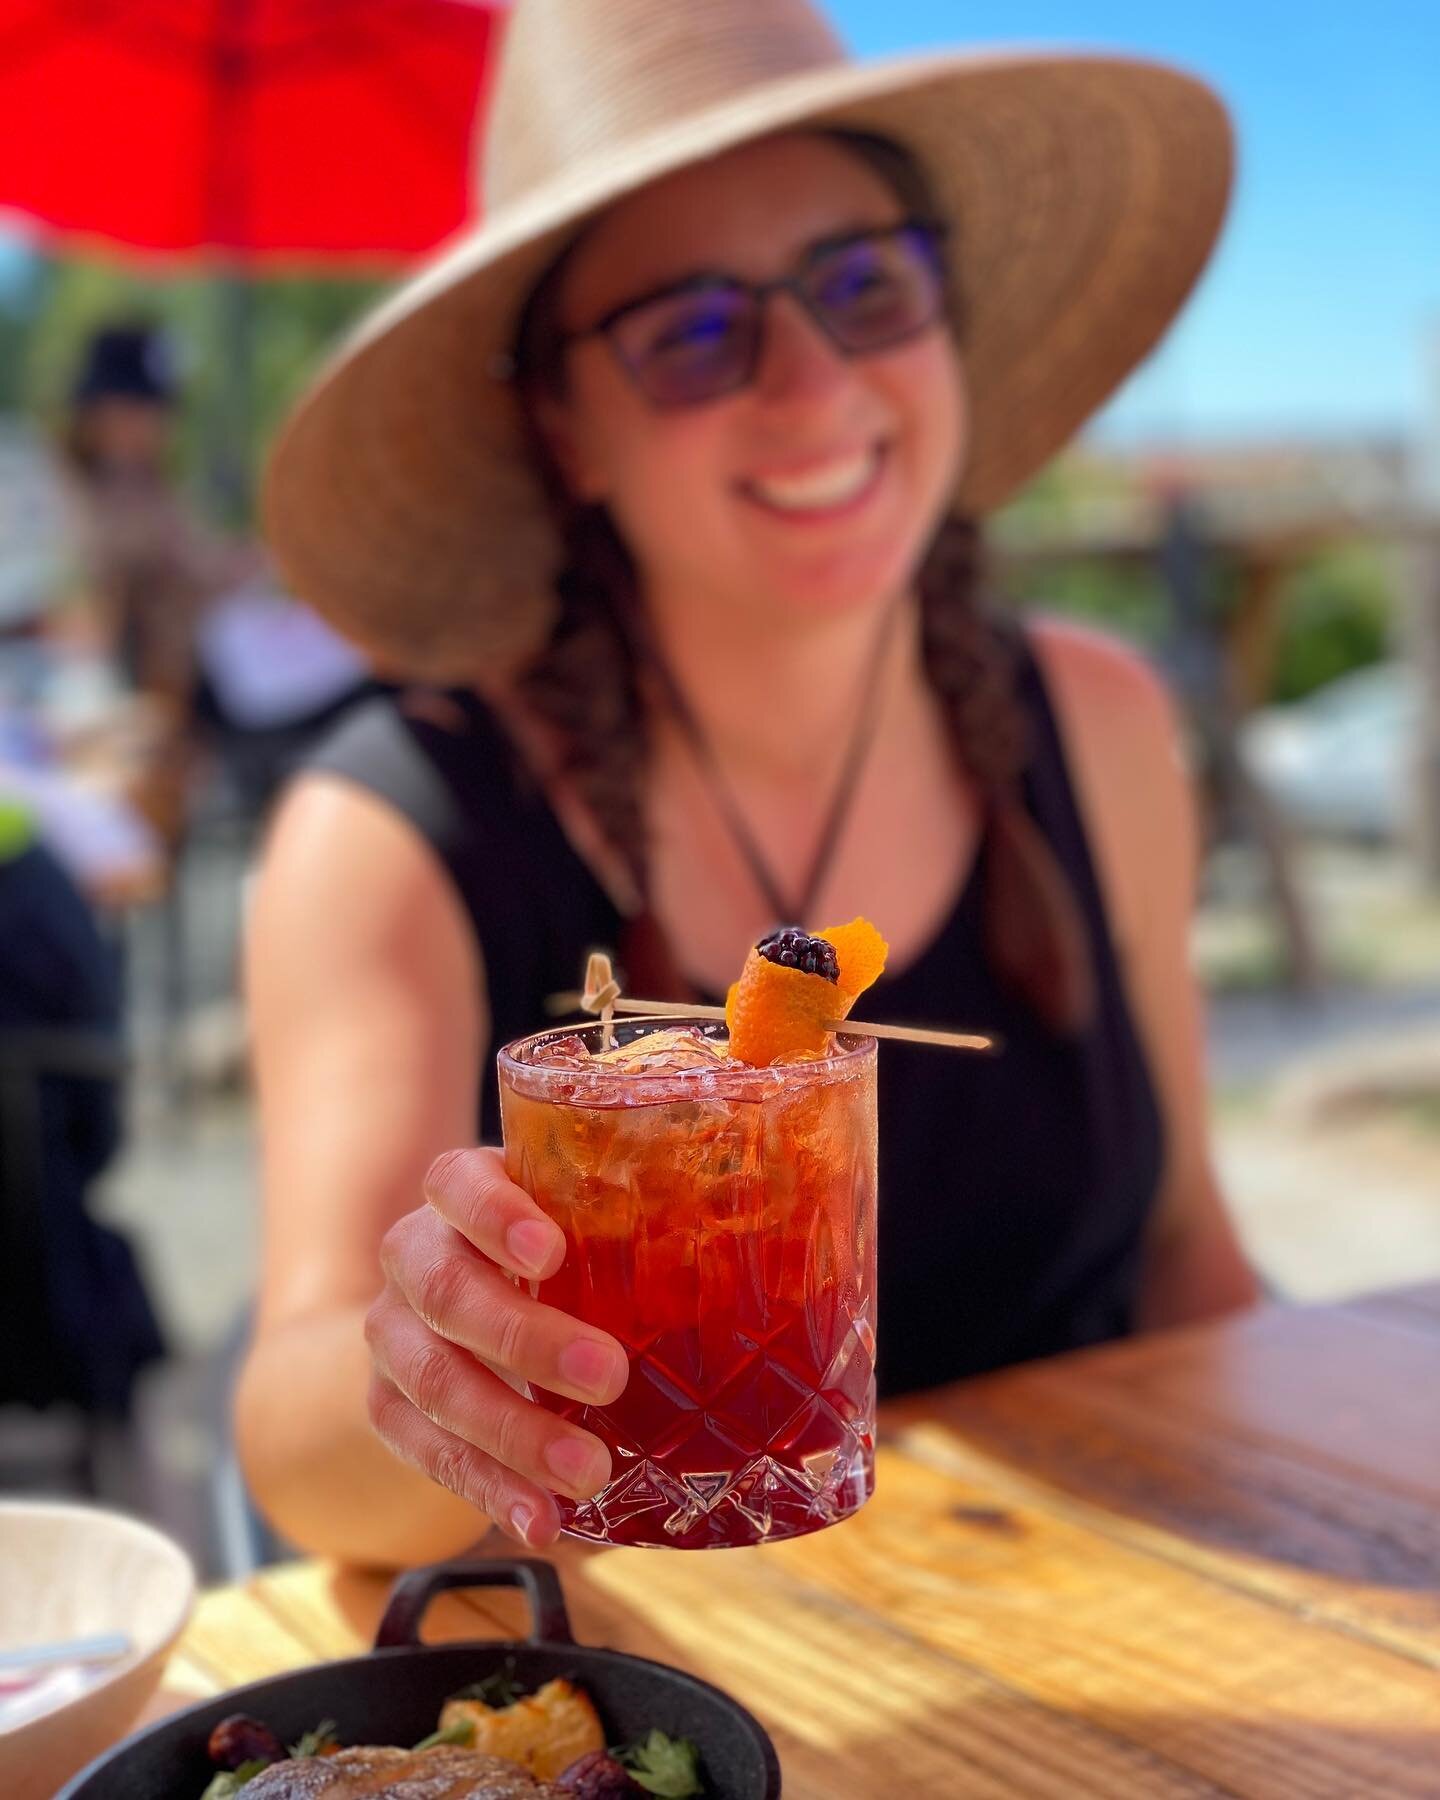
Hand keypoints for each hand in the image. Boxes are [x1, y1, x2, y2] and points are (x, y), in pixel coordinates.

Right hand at [365, 1147, 628, 1546]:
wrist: (462, 1317)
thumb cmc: (562, 1262)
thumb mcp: (587, 1231)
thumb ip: (639, 1239)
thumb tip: (766, 1274)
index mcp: (460, 1195)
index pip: (456, 1184)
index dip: (494, 1214)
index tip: (550, 1251)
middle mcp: (413, 1255)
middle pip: (448, 1291)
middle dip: (527, 1339)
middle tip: (609, 1375)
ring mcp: (391, 1333)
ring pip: (433, 1379)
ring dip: (513, 1432)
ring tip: (588, 1472)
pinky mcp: (387, 1407)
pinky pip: (428, 1453)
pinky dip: (490, 1490)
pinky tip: (542, 1519)